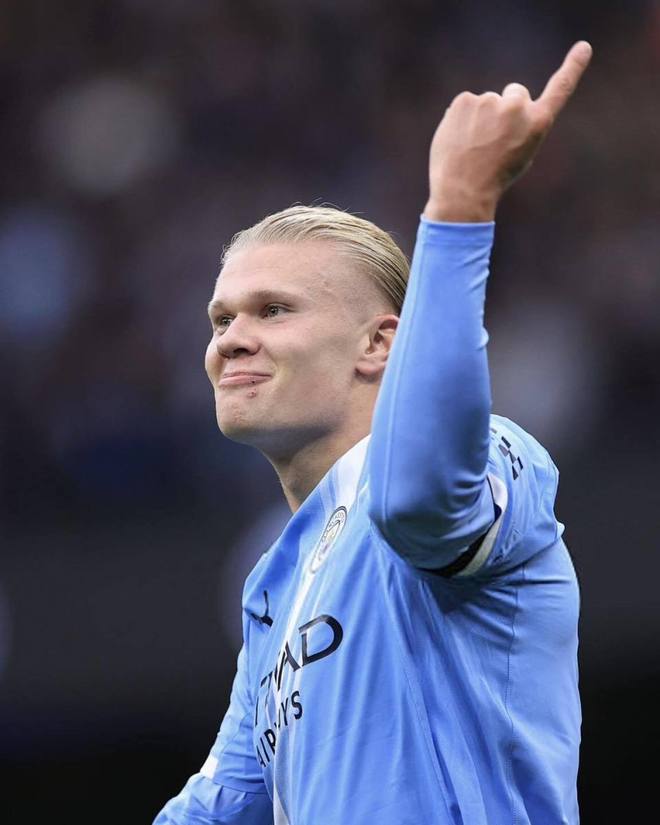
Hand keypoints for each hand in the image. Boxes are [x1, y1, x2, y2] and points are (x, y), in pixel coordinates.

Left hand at [423, 41, 592, 222]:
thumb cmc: (494, 178)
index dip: (573, 68)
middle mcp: (517, 106)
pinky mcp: (465, 99)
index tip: (583, 48)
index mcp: (538, 123)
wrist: (462, 191)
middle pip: (515, 92)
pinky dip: (461, 119)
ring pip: (487, 103)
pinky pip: (466, 104)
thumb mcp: (520, 154)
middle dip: (506, 108)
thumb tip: (501, 105)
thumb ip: (520, 125)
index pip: (560, 89)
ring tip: (472, 146)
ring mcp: (490, 101)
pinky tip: (459, 139)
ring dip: (480, 118)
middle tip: (492, 139)